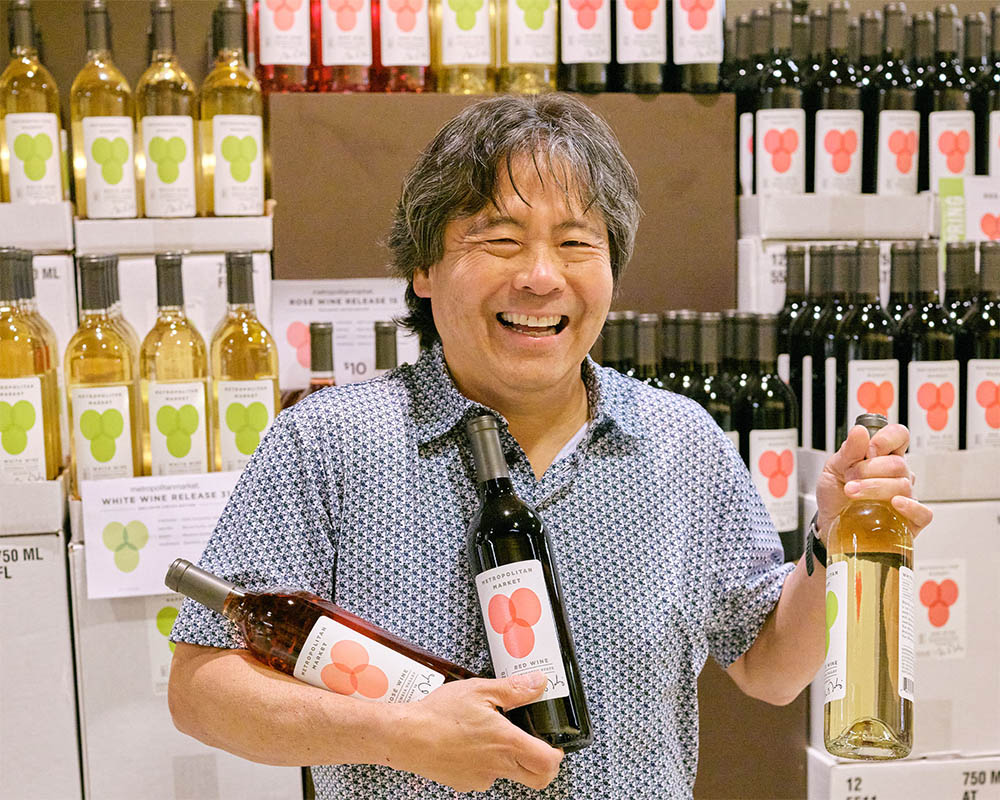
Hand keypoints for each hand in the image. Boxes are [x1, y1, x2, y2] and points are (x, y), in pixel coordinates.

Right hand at [388, 672, 563, 792]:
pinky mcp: (465, 783)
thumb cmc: (438, 714)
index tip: (554, 744)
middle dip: (543, 766)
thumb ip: (513, 689)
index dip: (557, 756)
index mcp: (505, 742)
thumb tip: (539, 683)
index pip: (548, 763)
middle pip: (537, 779)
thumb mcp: (480, 690)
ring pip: (509, 775)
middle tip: (536, 746)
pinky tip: (471, 743)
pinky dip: (486, 762)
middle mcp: (497, 766)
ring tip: (490, 733)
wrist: (406, 736)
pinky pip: (485, 776)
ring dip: (510, 760)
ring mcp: (481, 778)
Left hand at [815, 423, 932, 541]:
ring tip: (852, 493)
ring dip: (873, 488)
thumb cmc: (835, 496)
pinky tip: (893, 504)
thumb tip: (860, 431)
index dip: (886, 439)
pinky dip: (910, 507)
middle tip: (849, 478)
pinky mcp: (910, 521)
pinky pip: (923, 513)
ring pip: (903, 486)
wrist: (828, 524)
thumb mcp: (833, 469)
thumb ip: (848, 451)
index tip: (868, 450)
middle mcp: (898, 475)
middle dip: (868, 470)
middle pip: (897, 464)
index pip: (899, 436)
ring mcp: (906, 497)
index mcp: (882, 457)